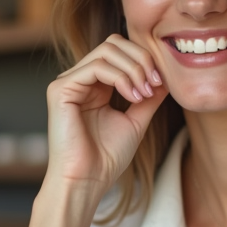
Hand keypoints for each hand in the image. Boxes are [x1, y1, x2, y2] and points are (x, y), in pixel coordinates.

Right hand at [46, 33, 167, 189]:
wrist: (87, 182)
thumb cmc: (106, 158)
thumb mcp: (135, 121)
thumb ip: (147, 97)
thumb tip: (165, 77)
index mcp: (94, 86)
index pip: (119, 51)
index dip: (143, 59)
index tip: (160, 83)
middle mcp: (78, 80)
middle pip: (113, 44)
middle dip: (140, 59)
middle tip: (154, 84)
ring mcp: (67, 83)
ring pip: (106, 51)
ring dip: (133, 69)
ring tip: (143, 93)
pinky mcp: (60, 89)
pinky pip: (95, 67)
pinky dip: (120, 77)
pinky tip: (132, 96)